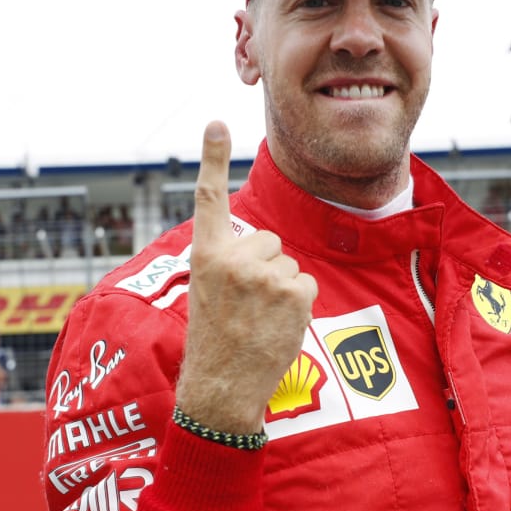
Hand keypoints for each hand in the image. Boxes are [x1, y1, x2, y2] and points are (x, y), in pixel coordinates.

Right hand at [175, 122, 317, 434]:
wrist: (222, 388)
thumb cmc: (215, 341)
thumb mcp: (207, 291)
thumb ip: (227, 261)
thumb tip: (263, 246)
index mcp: (205, 255)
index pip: (209, 198)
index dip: (213, 158)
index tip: (215, 122)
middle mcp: (233, 258)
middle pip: (267, 240)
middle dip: (264, 266)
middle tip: (245, 305)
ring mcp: (265, 275)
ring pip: (288, 264)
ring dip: (280, 289)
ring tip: (258, 320)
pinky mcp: (294, 292)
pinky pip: (305, 284)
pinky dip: (298, 305)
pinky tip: (277, 326)